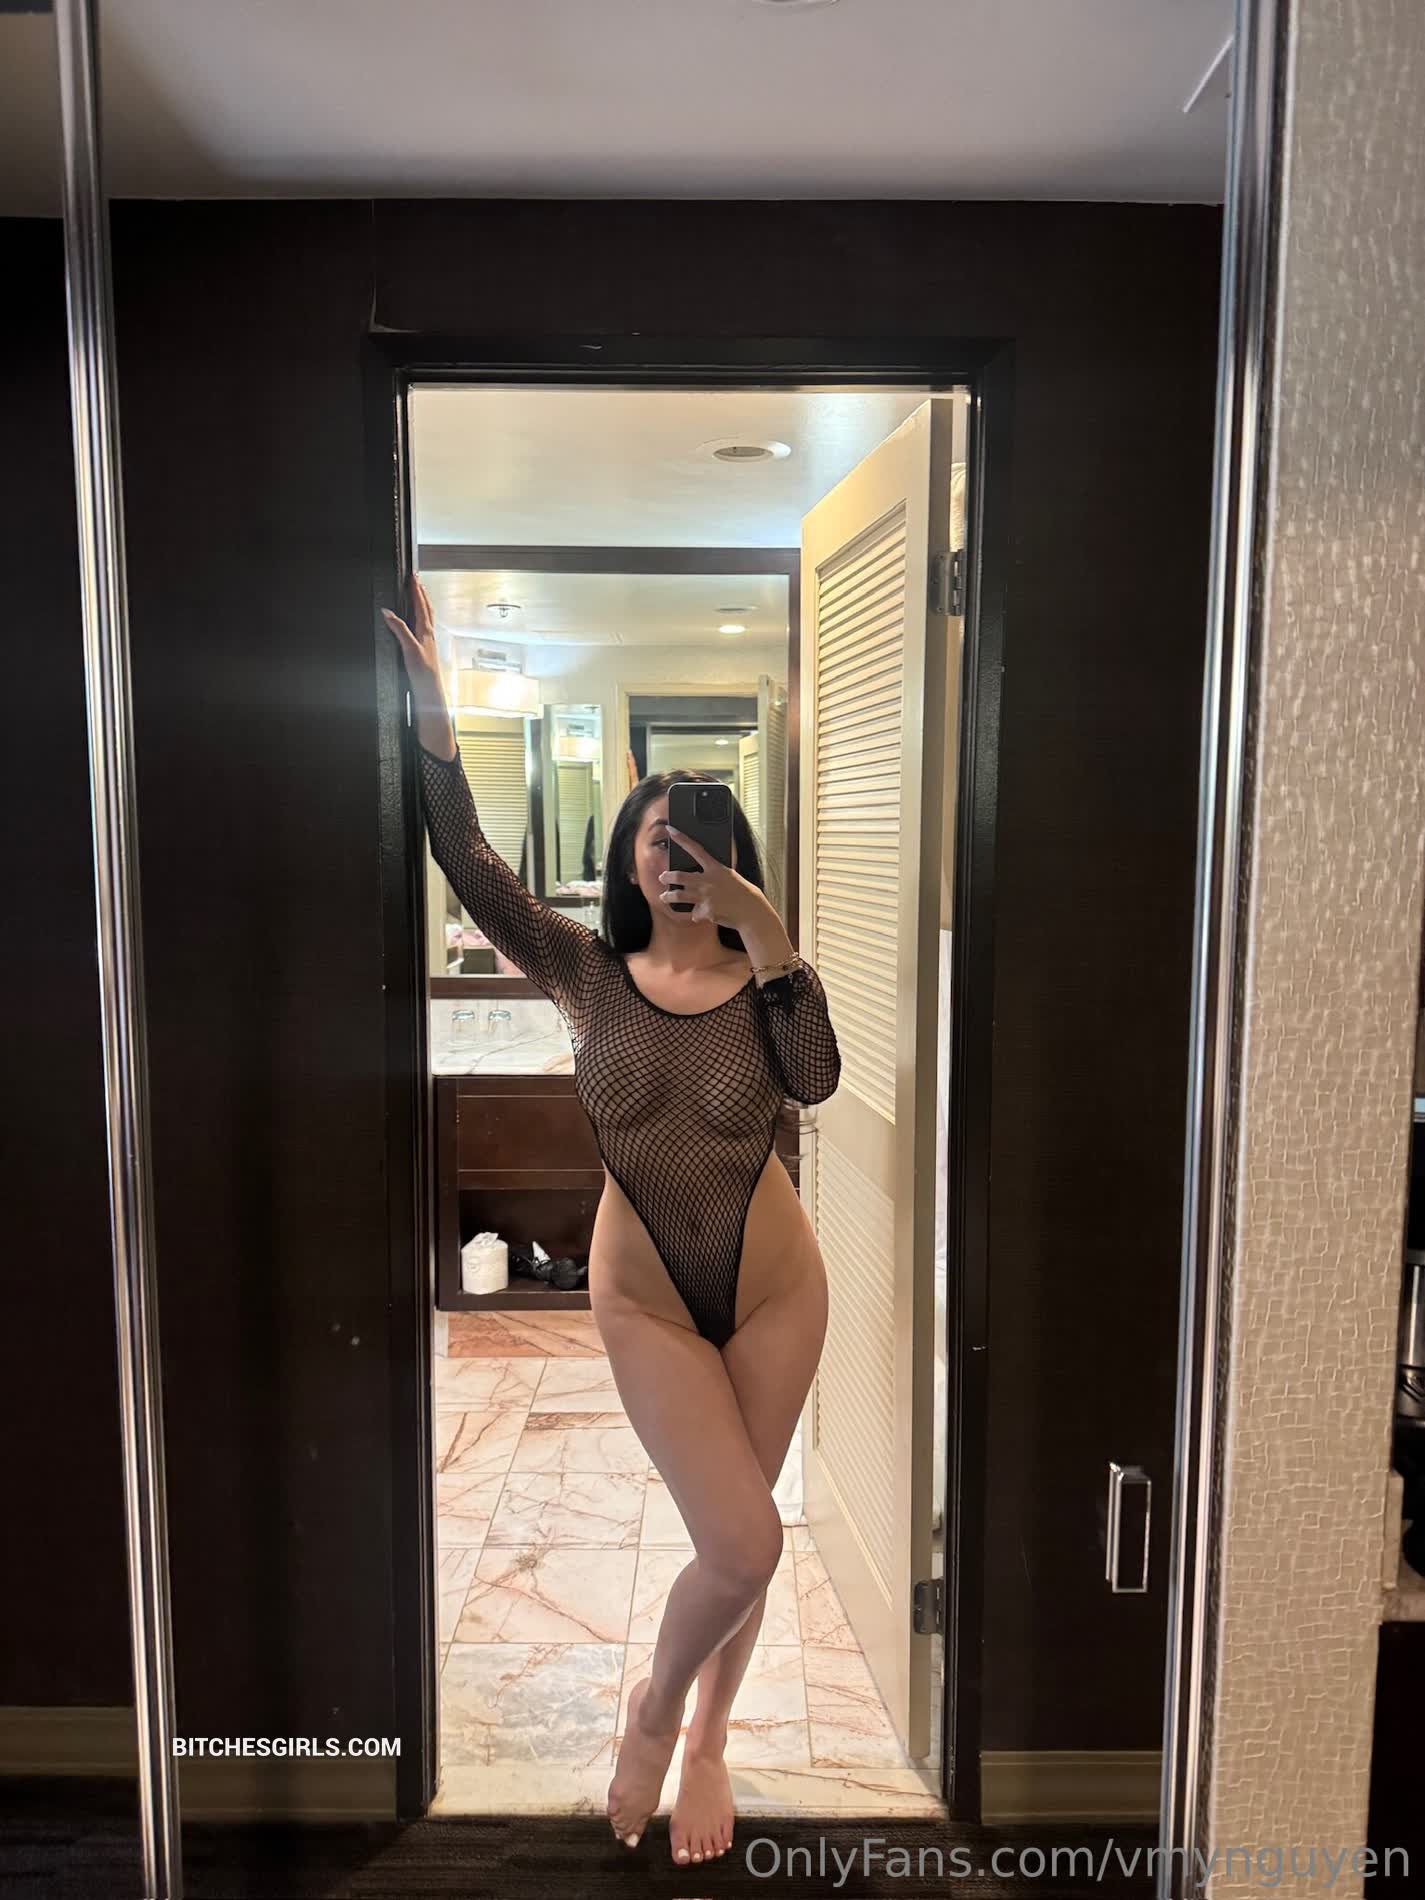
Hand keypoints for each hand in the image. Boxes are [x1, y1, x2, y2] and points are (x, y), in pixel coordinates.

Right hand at [381, 573, 445, 702]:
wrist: (430, 690)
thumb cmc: (423, 671)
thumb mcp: (408, 648)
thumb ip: (399, 629)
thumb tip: (388, 612)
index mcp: (426, 630)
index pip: (421, 604)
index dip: (416, 590)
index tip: (413, 577)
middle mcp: (429, 633)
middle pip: (427, 607)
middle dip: (421, 592)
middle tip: (417, 580)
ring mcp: (428, 640)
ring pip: (427, 616)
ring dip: (423, 603)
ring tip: (420, 594)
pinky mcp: (426, 648)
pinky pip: (424, 626)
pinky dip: (421, 617)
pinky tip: (419, 621)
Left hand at [659, 827, 775, 932]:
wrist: (751, 910)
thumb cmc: (742, 892)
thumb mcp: (729, 876)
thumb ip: (712, 875)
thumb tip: (697, 879)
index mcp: (715, 868)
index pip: (695, 849)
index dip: (681, 838)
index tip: (670, 829)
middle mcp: (708, 880)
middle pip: (679, 876)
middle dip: (667, 876)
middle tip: (662, 877)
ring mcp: (705, 896)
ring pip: (679, 895)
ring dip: (668, 896)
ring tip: (664, 897)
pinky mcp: (705, 911)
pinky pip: (695, 913)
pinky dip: (698, 914)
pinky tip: (704, 914)